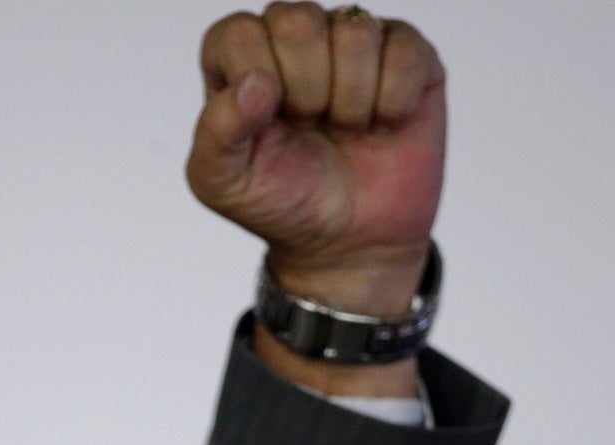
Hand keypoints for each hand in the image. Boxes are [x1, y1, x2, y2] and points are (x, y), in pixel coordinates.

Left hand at [186, 2, 444, 312]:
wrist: (348, 243)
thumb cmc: (282, 203)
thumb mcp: (224, 183)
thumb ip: (216, 131)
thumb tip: (256, 82)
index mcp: (241, 57)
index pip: (241, 35)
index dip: (260, 88)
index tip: (270, 129)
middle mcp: (294, 36)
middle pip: (298, 22)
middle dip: (306, 93)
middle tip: (311, 128)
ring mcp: (352, 40)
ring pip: (354, 33)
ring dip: (351, 102)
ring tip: (346, 130)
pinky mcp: (407, 54)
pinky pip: (404, 51)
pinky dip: (393, 103)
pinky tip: (383, 124)